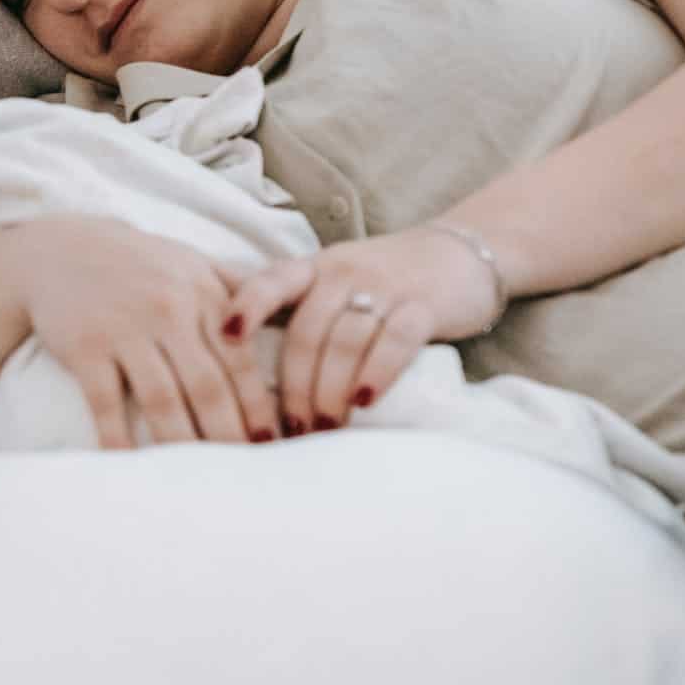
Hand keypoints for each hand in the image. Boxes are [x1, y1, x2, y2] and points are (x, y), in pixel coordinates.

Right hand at [3, 216, 279, 448]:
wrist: (59, 249)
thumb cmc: (136, 262)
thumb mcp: (192, 262)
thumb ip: (240, 287)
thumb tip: (299, 308)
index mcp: (201, 293)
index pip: (239, 359)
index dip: (257, 406)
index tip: (270, 444)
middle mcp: (168, 310)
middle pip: (206, 386)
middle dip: (228, 435)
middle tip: (241, 474)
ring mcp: (124, 328)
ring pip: (161, 398)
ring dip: (181, 443)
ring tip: (196, 478)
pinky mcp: (84, 345)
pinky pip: (104, 401)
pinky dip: (117, 436)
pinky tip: (128, 464)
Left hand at [222, 226, 500, 433]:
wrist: (458, 255)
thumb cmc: (378, 283)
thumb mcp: (330, 284)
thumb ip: (295, 314)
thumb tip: (241, 374)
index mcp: (310, 269)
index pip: (270, 282)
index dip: (246, 307)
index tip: (225, 337)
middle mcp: (341, 273)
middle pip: (307, 332)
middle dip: (295, 387)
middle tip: (291, 429)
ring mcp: (384, 287)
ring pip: (345, 342)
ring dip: (331, 390)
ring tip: (324, 426)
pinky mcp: (424, 306)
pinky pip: (396, 341)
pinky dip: (377, 374)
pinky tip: (364, 401)